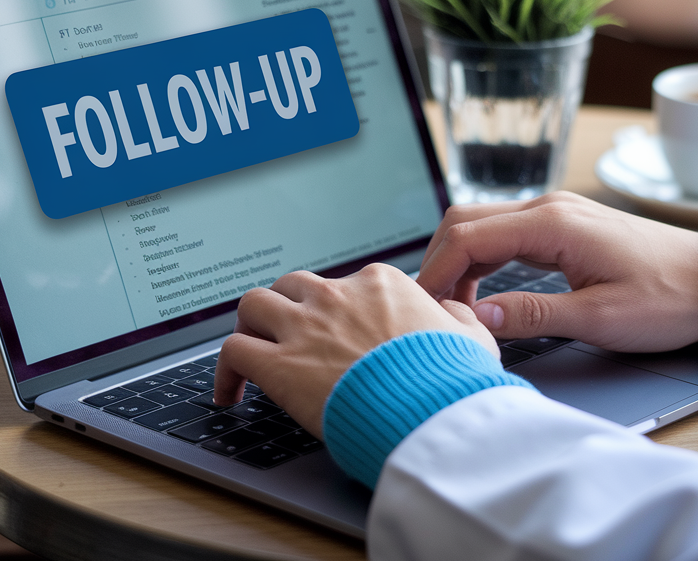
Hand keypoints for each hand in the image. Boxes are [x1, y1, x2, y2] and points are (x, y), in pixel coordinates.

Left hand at [212, 264, 496, 437]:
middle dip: (289, 310)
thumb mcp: (472, 337)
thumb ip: (457, 319)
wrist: (432, 412)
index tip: (338, 335)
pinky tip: (230, 393)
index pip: (345, 284)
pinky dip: (225, 371)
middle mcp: (338, 296)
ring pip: (254, 305)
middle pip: (294, 286)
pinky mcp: (279, 365)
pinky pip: (232, 351)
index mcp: (381, 284)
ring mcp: (304, 327)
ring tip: (252, 353)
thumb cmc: (454, 380)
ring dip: (252, 327)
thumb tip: (454, 315)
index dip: (337, 311)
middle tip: (289, 338)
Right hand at [416, 191, 697, 352]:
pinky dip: (482, 257)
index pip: (467, 236)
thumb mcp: (599, 318)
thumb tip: (477, 317)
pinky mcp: (565, 226)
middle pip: (466, 221)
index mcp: (553, 223)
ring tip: (452, 305)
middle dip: (439, 262)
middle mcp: (550, 207)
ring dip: (459, 259)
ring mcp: (557, 213)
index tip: (426, 309)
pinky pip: (506, 232)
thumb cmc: (669, 299)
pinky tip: (482, 290)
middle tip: (431, 309)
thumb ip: (533, 316)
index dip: (437, 272)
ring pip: (483, 224)